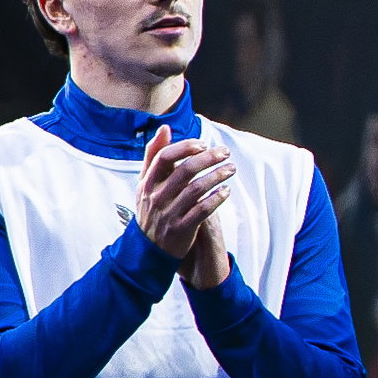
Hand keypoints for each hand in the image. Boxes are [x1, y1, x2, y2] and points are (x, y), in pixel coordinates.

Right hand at [134, 120, 231, 269]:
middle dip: (208, 158)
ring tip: (231, 169)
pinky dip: (216, 199)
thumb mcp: (146, 183)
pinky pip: (202, 211)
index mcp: (147, 184)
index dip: (185, 147)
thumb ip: (154, 155)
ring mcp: (168, 213)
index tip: (203, 144)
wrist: (147, 249)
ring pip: (195, 189)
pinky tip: (226, 191)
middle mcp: (156, 197)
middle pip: (184, 171)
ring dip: (216, 176)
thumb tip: (164, 128)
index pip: (163, 158)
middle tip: (225, 153)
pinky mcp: (181, 228)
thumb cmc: (151, 209)